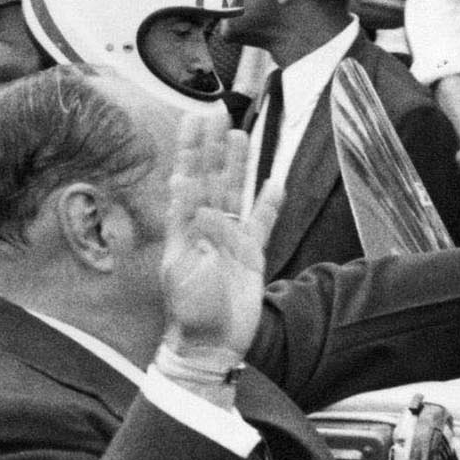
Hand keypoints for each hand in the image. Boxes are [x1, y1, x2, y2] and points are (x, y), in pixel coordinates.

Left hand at [157, 109, 279, 367]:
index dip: (190, 150)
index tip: (192, 120)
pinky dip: (268, 204)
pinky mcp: (251, 256)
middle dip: (212, 146)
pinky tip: (274, 182)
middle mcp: (206, 229)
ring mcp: (230, 240)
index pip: (188, 180)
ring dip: (238, 165)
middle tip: (214, 113)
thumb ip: (198, 236)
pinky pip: (262, 224)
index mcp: (184, 230)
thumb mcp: (187, 274)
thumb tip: (201, 202)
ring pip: (235, 193)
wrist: (211, 347)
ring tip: (240, 135)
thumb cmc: (191, 314)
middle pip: (212, 178)